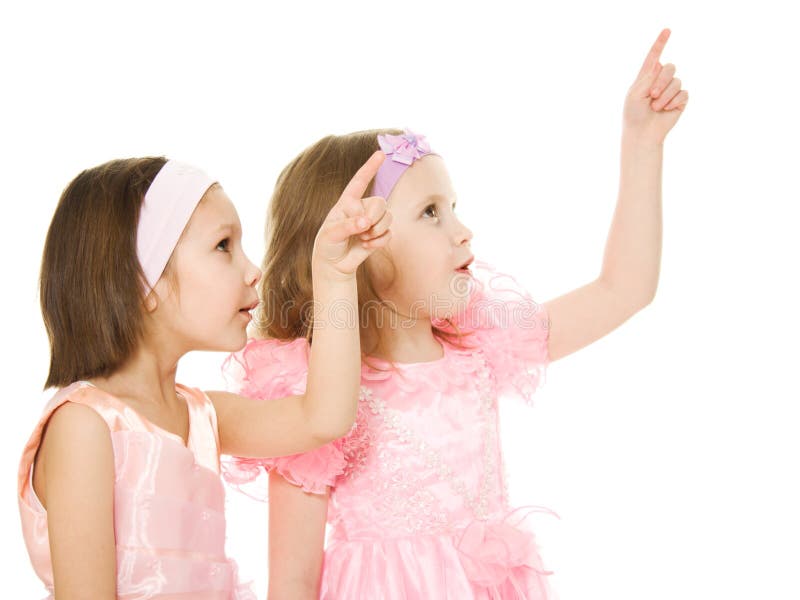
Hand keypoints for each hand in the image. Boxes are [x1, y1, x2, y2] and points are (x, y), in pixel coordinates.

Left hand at [312, 150, 392, 278]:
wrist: (334, 265)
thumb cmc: (328, 245)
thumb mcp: (331, 234)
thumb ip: (348, 226)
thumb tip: (365, 222)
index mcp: (347, 202)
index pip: (360, 181)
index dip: (370, 167)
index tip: (381, 154)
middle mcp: (362, 208)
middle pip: (380, 202)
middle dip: (374, 217)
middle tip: (363, 229)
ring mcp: (372, 221)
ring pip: (388, 217)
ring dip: (377, 230)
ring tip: (362, 239)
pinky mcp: (379, 235)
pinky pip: (389, 234)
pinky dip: (379, 241)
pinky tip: (367, 246)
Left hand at [623, 28, 688, 144]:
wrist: (642, 133)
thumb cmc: (634, 114)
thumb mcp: (635, 93)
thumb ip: (648, 78)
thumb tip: (661, 65)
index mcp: (647, 76)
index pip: (654, 56)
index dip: (661, 42)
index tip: (667, 30)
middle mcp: (660, 80)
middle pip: (670, 67)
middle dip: (661, 81)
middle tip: (652, 95)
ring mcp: (671, 89)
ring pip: (676, 82)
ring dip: (665, 96)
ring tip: (655, 107)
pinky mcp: (680, 99)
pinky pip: (683, 93)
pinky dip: (673, 102)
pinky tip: (666, 110)